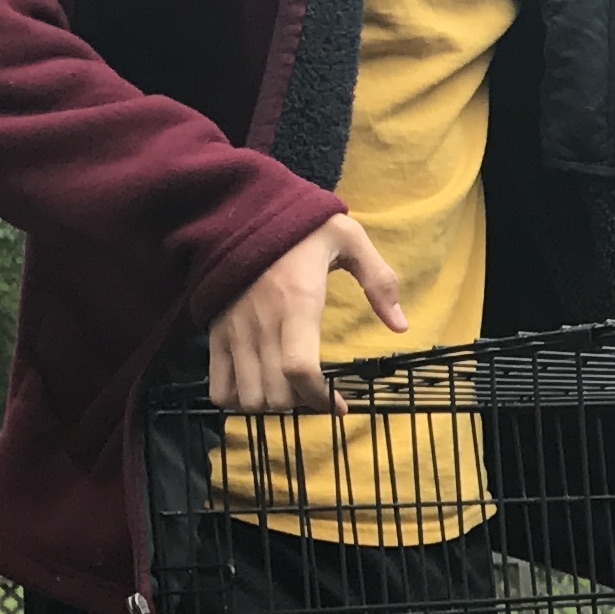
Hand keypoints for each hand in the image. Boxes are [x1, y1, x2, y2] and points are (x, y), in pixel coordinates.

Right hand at [209, 212, 402, 411]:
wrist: (240, 208)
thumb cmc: (300, 226)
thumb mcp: (349, 239)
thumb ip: (378, 280)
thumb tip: (400, 325)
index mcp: (297, 301)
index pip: (299, 368)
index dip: (319, 397)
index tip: (339, 405)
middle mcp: (262, 322)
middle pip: (274, 394)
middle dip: (298, 404)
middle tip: (315, 393)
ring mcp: (234, 330)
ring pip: (247, 397)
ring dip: (270, 405)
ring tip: (288, 391)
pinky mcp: (214, 332)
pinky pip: (218, 385)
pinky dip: (236, 398)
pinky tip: (258, 387)